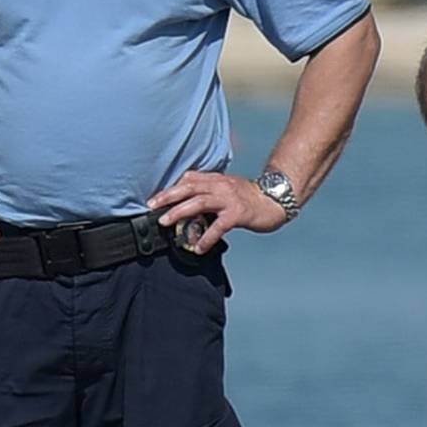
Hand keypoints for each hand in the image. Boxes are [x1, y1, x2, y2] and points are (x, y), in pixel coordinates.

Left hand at [148, 171, 288, 251]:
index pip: (189, 179)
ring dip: (179, 211)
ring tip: (165, 222)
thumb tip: (188, 205)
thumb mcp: (226, 190)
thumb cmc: (249, 198)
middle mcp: (220, 186)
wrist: (274, 201)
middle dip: (168, 196)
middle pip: (189, 187)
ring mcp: (229, 199)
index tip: (155, 198)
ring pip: (199, 202)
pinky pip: (218, 225)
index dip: (171, 187)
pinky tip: (198, 247)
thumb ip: (208, 193)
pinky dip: (206, 237)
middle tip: (151, 205)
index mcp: (216, 179)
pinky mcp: (238, 213)